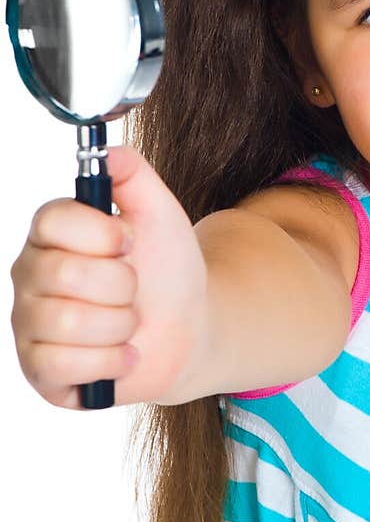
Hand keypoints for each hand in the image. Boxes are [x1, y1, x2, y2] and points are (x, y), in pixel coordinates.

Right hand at [10, 145, 209, 407]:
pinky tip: (123, 353)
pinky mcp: (39, 370)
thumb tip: (106, 151)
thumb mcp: (159, 213)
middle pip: (65, 275)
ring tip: (129, 323)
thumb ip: (133, 174)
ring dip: (120, 325)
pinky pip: (65, 366)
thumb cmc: (167, 270)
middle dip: (121, 285)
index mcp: (52, 233)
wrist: (188, 329)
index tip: (130, 241)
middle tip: (133, 290)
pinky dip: (111, 361)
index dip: (100, 233)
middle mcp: (29, 275)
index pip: (50, 220)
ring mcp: (29, 324)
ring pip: (68, 323)